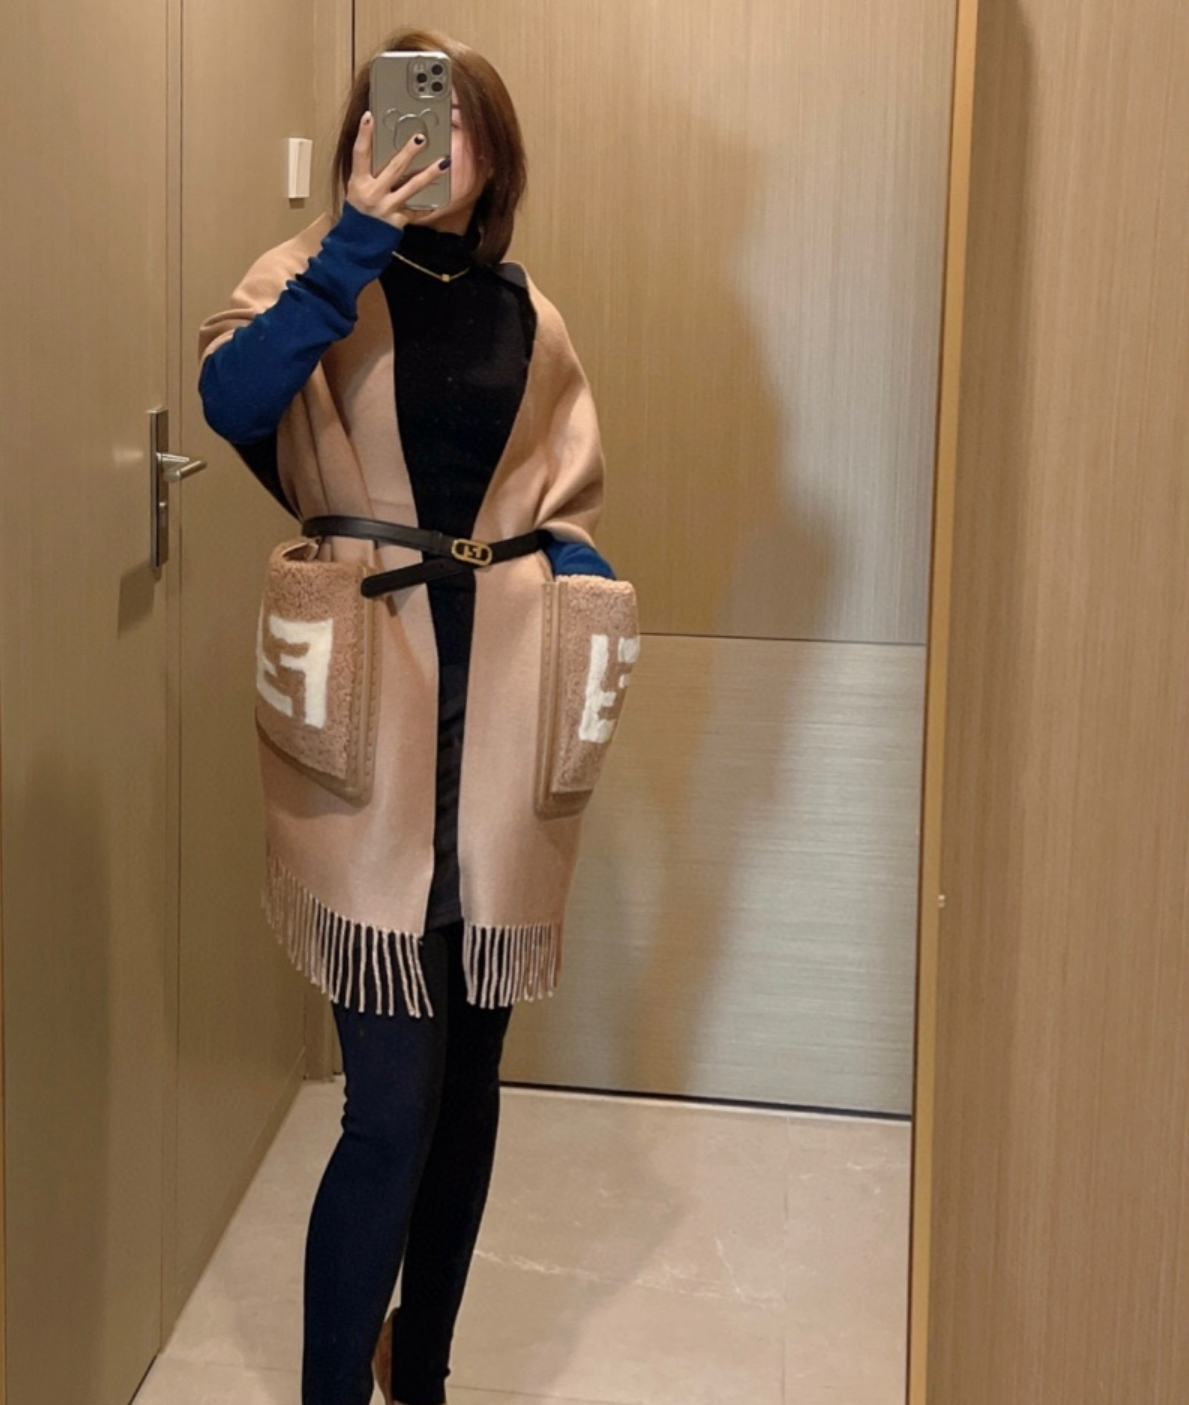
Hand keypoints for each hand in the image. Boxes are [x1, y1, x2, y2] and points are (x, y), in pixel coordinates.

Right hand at [344, 111, 449, 229]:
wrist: (359, 242)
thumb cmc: (359, 211)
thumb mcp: (357, 188)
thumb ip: (369, 172)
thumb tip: (386, 151)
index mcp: (359, 182)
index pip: (360, 153)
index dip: (364, 134)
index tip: (369, 116)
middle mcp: (373, 193)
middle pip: (394, 168)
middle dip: (408, 152)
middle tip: (421, 138)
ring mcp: (387, 207)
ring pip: (412, 187)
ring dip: (429, 174)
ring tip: (443, 162)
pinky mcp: (398, 220)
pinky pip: (416, 211)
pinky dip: (427, 206)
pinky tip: (440, 199)